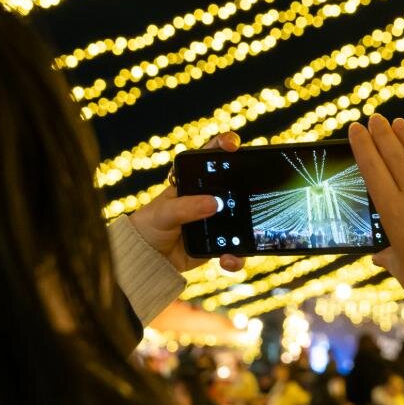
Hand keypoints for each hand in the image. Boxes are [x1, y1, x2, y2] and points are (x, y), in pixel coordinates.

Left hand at [129, 131, 245, 275]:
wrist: (147, 258)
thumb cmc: (150, 226)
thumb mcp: (163, 213)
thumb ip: (185, 207)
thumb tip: (214, 203)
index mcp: (194, 180)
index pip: (211, 156)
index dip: (224, 145)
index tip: (231, 145)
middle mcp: (209, 196)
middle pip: (236, 184)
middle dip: (249, 185)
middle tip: (255, 187)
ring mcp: (217, 219)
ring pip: (242, 218)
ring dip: (248, 226)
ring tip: (243, 237)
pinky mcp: (220, 242)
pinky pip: (235, 248)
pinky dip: (236, 256)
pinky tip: (228, 259)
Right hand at [348, 115, 403, 315]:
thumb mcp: (402, 270)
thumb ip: (388, 256)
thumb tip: (377, 255)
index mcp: (395, 215)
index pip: (373, 170)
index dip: (364, 146)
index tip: (357, 129)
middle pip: (396, 157)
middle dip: (383, 134)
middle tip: (376, 119)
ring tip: (400, 123)